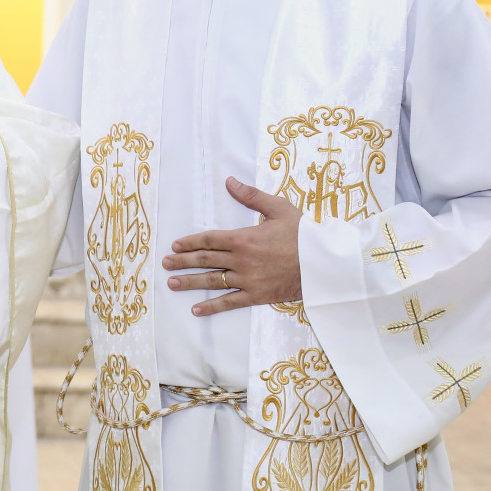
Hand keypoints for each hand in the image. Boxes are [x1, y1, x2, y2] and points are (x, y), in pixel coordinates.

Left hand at [161, 177, 302, 314]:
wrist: (325, 262)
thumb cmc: (303, 233)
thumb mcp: (278, 208)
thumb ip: (251, 196)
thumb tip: (229, 181)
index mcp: (244, 237)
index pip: (209, 239)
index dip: (190, 242)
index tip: (175, 246)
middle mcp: (241, 259)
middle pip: (205, 260)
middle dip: (183, 261)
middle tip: (165, 264)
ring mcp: (248, 279)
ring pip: (212, 281)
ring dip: (190, 282)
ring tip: (172, 283)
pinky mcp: (257, 295)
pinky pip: (230, 302)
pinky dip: (212, 307)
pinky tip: (197, 309)